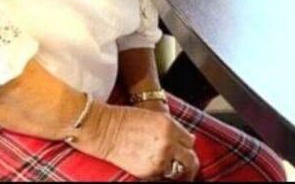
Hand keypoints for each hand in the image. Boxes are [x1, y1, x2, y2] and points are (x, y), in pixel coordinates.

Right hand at [79, 102, 198, 180]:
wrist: (103, 129)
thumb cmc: (122, 119)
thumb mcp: (151, 116)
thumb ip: (168, 127)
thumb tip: (182, 139)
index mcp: (168, 124)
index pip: (190, 140)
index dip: (185, 144)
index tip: (182, 147)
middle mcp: (167, 142)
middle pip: (191, 158)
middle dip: (188, 161)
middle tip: (185, 164)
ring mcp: (160, 158)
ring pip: (180, 171)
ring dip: (177, 170)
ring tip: (171, 168)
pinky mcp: (150, 172)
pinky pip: (165, 178)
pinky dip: (164, 175)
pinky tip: (158, 170)